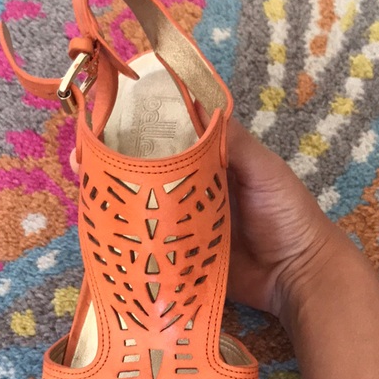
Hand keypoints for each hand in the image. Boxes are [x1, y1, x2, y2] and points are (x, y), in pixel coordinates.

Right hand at [69, 115, 344, 318]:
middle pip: (149, 177)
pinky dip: (132, 241)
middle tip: (81, 164)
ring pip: (146, 210)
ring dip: (117, 204)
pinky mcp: (182, 257)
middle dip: (116, 169)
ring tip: (85, 195)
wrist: (297, 275)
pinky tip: (105, 235)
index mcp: (211, 165)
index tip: (105, 128)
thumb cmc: (286, 214)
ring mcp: (185, 226)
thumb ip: (233, 142)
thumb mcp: (264, 170)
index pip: (167, 142)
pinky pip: (154, 246)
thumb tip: (196, 103)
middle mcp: (192, 193)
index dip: (137, 133)